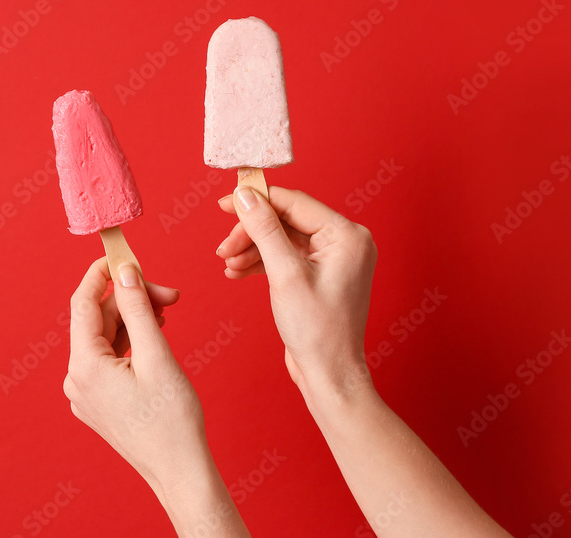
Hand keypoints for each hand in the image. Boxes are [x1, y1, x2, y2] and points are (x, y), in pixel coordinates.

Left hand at [64, 258, 203, 489]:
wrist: (180, 471)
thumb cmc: (172, 420)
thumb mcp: (157, 354)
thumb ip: (137, 308)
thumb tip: (124, 272)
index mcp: (84, 366)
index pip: (83, 303)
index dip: (100, 274)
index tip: (121, 255)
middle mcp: (76, 379)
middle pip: (98, 320)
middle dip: (132, 301)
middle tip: (170, 295)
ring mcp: (85, 393)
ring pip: (105, 339)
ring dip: (133, 320)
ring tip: (166, 315)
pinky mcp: (98, 402)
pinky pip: (108, 359)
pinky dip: (130, 342)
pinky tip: (153, 337)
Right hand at [215, 186, 376, 392]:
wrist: (328, 374)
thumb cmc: (318, 331)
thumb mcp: (285, 275)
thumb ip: (264, 230)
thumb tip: (245, 196)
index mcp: (347, 235)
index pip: (294, 203)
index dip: (257, 200)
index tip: (225, 203)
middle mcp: (344, 242)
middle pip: (285, 220)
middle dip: (251, 232)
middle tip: (223, 247)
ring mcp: (332, 258)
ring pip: (281, 238)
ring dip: (252, 248)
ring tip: (228, 264)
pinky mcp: (318, 274)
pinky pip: (285, 256)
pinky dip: (260, 262)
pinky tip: (238, 271)